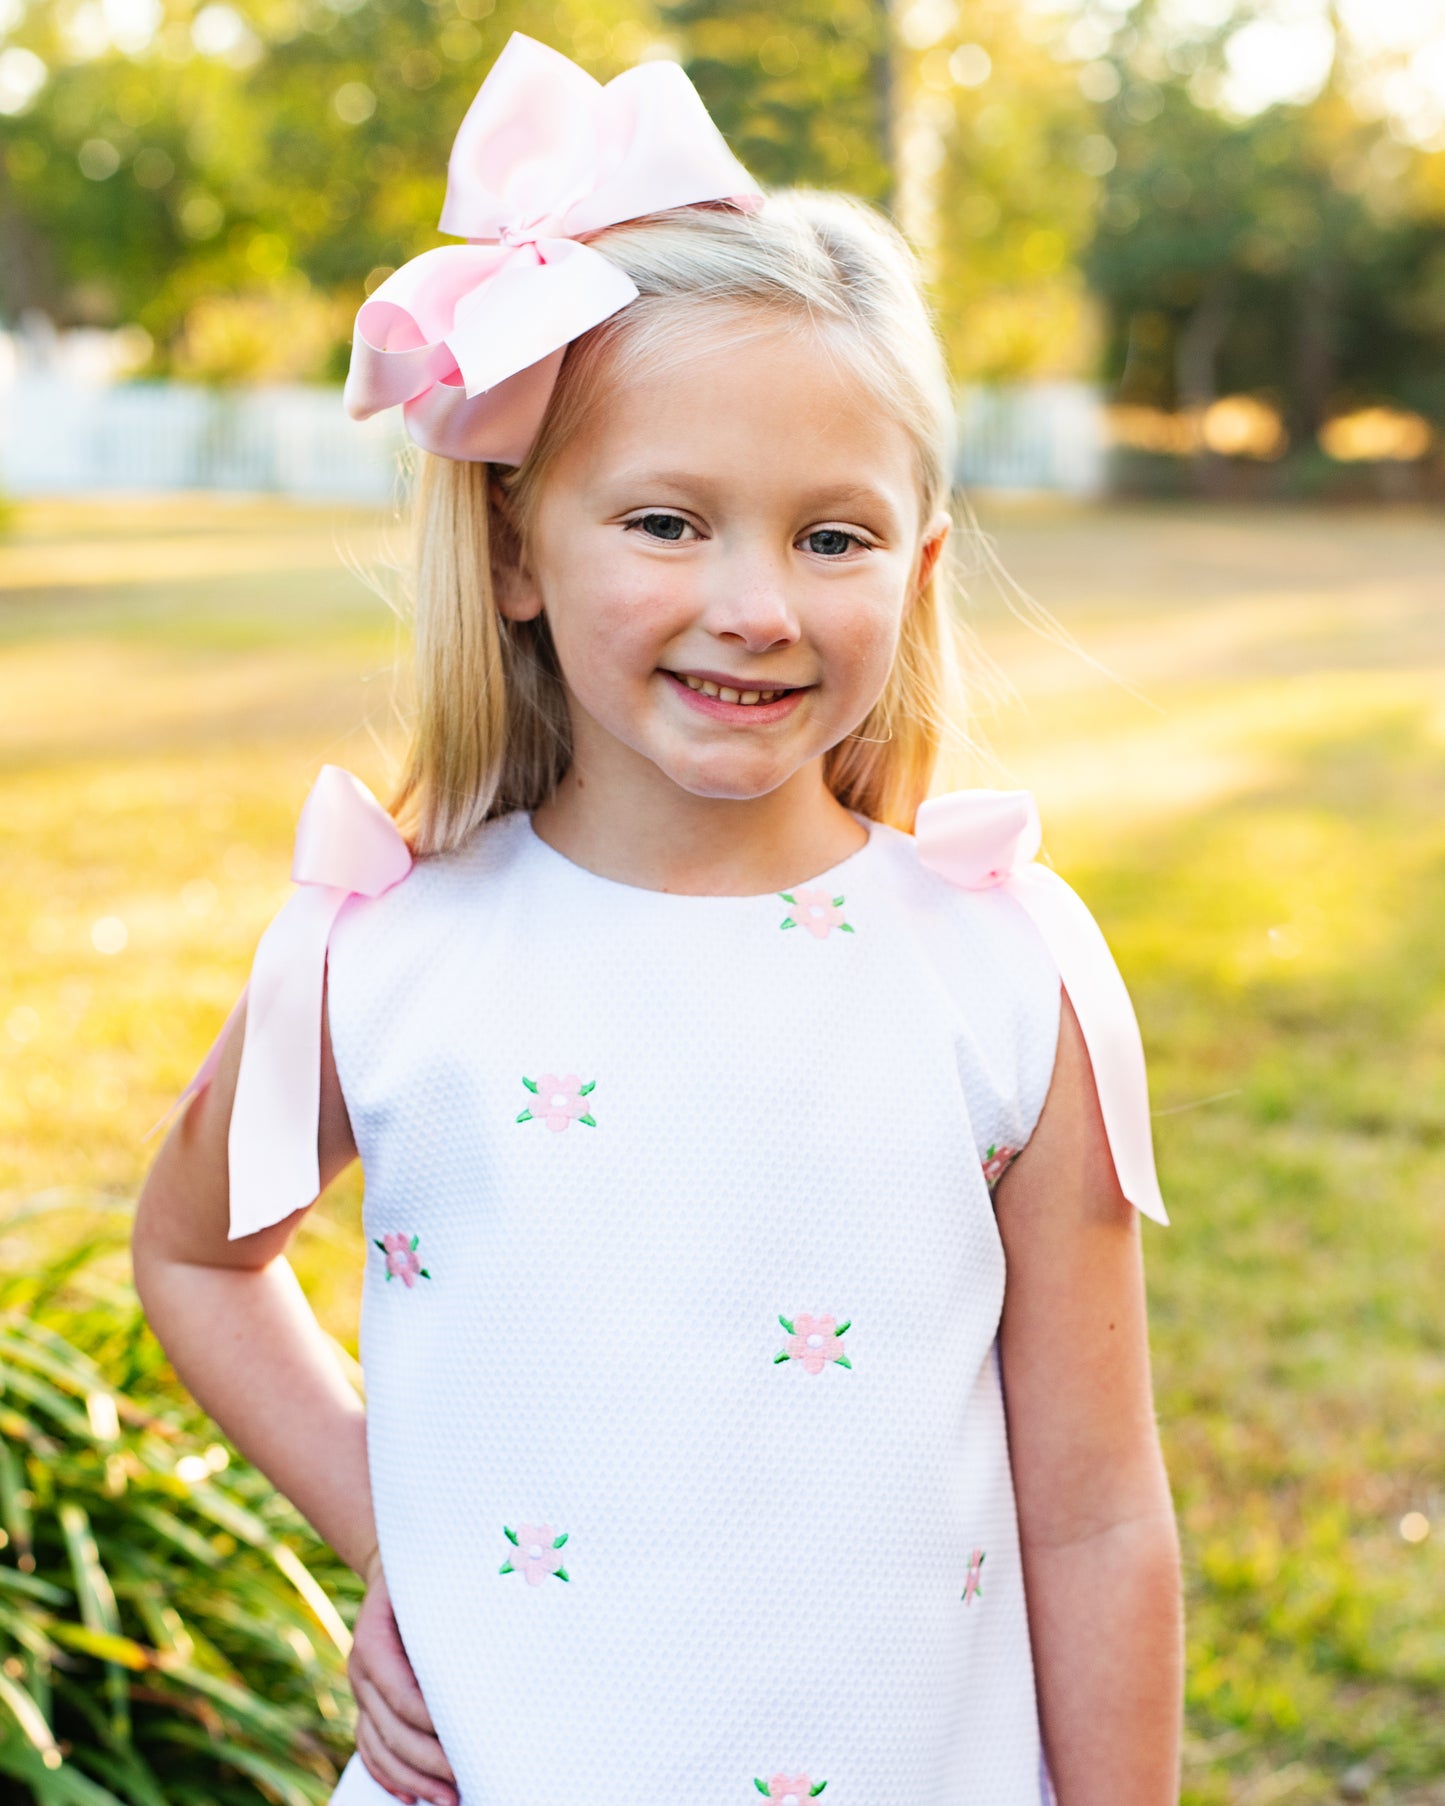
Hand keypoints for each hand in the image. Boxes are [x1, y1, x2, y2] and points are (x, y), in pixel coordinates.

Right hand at [349, 1549, 458, 1805]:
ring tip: (447, 1799)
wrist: (392, 1567)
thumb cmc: (426, 1576)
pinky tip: (411, 1796)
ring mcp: (361, 1688)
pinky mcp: (367, 1701)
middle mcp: (361, 1670)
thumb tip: (490, 1655)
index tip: (468, 1744)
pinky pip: (370, 1746)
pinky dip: (389, 1775)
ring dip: (412, 1779)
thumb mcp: (432, 1587)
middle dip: (428, 1763)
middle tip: (465, 1783)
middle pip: (392, 1730)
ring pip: (379, 1746)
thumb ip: (449, 1619)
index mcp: (373, 1640)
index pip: (402, 1695)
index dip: (432, 1726)